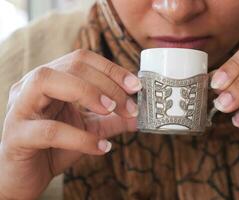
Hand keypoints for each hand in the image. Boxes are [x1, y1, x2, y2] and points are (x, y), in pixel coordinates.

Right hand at [0, 49, 140, 198]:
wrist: (25, 177)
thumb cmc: (54, 148)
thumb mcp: (89, 129)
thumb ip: (112, 120)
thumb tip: (139, 116)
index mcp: (51, 81)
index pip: (82, 59)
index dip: (111, 69)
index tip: (135, 86)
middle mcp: (31, 86)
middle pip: (71, 66)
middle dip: (107, 84)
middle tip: (129, 106)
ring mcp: (20, 108)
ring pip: (48, 81)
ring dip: (88, 93)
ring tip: (110, 112)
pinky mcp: (16, 136)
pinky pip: (49, 130)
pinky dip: (80, 138)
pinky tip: (101, 147)